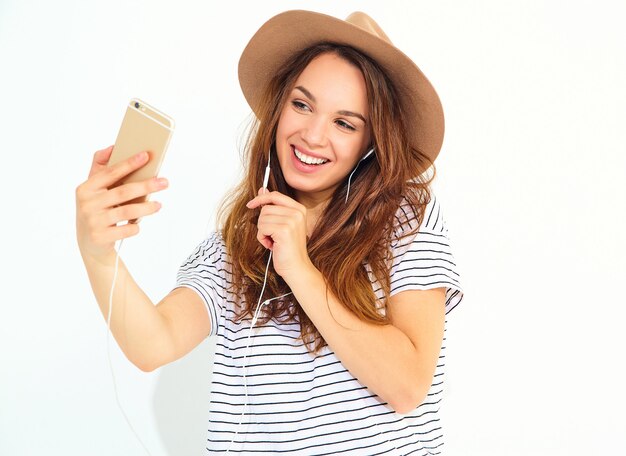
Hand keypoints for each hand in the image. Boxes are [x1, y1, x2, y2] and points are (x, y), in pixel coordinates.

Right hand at [75, 146, 168, 260]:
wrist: (89, 243)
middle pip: (123, 192)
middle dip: (146, 186)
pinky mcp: (100, 237)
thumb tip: (112, 147)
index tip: (146, 156)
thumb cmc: (96, 210)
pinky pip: (126, 229)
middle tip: (164, 182)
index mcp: (86, 188)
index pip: (110, 173)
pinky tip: (139, 224)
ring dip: (146, 207)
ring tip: (159, 204)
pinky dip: (135, 227)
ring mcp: (93, 221)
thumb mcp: (93, 190)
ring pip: (126, 211)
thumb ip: (101, 168)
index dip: (129, 164)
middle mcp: (87, 204)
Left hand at [246, 188, 313, 280]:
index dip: (260, 198)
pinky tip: (272, 245)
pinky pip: (262, 228)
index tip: (250, 204)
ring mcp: (291, 221)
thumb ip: (273, 207)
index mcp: (299, 209)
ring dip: (262, 232)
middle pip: (266, 208)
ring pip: (262, 218)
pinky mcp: (284, 230)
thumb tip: (262, 190)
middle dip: (263, 223)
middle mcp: (297, 213)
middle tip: (272, 235)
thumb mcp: (281, 224)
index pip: (275, 195)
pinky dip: (262, 238)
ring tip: (273, 241)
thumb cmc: (288, 248)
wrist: (296, 267)